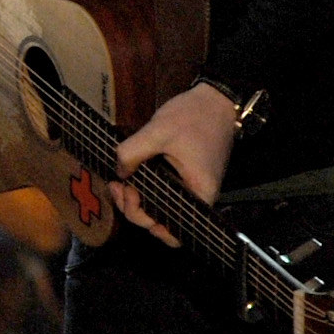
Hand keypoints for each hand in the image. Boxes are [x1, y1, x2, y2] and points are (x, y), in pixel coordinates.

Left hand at [109, 80, 237, 247]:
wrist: (216, 100)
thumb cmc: (194, 117)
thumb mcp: (158, 131)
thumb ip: (132, 152)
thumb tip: (119, 173)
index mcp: (198, 194)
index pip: (173, 233)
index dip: (146, 221)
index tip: (130, 193)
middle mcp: (197, 198)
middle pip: (162, 222)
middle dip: (134, 209)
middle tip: (117, 185)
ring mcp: (191, 189)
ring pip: (160, 208)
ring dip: (137, 200)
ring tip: (119, 181)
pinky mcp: (184, 179)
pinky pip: (163, 194)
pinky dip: (146, 189)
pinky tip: (128, 175)